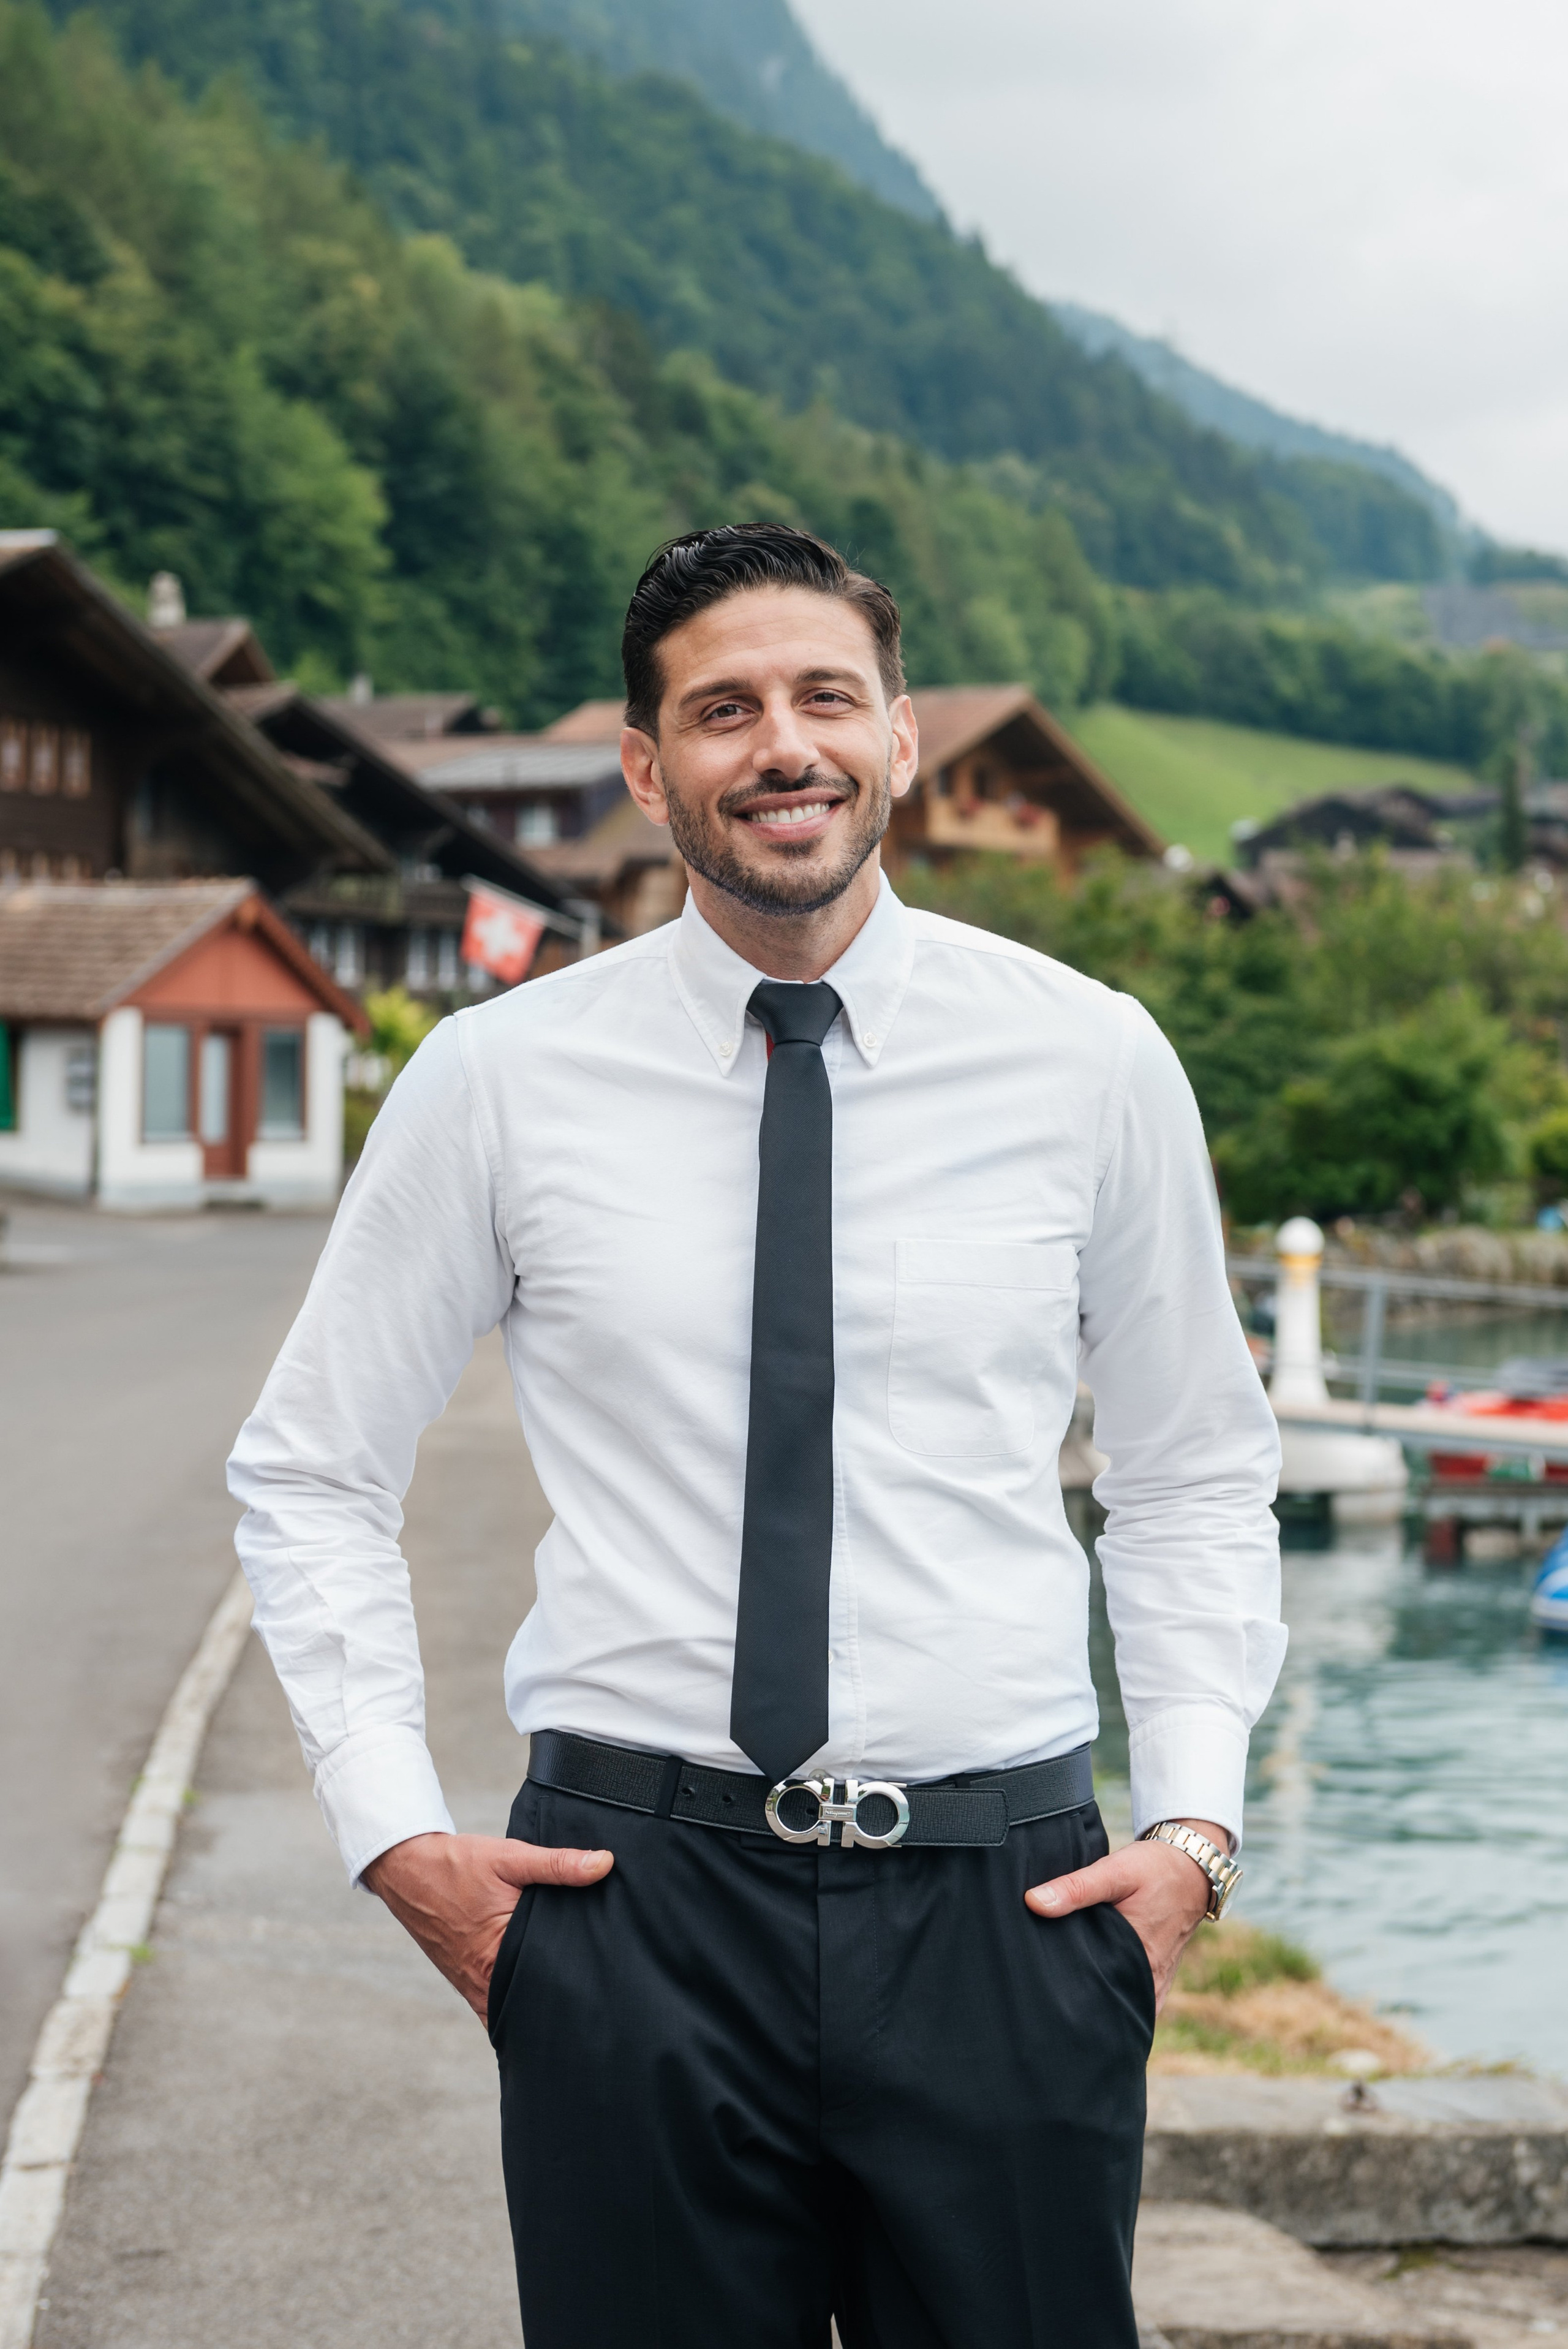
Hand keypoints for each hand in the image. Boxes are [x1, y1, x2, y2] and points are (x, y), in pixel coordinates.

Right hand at [362, 1830, 612, 2019]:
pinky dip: (518, 2004)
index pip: (553, 1979)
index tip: (608, 1978)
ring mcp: (474, 1989)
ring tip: (576, 1996)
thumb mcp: (509, 1857)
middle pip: (537, 2001)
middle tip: (600, 1992)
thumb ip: (558, 1864)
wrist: (407, 1871)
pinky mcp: (468, 1986)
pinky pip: (498, 2007)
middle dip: (565, 1996)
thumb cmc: (456, 1865)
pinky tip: (540, 1998)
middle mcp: (485, 1983)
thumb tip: (605, 1863)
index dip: (581, 1978)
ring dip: (542, 2002)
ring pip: (518, 2008)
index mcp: (499, 1954)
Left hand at [1023, 1818, 1227, 2011]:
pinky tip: (1092, 1984)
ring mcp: (1156, 1980)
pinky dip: (1116, 1991)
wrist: (1193, 1866)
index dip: (1070, 1996)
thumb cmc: (1155, 1869)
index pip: (1097, 1993)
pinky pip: (1134, 1993)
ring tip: (1065, 1997)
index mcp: (1138, 1959)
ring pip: (1122, 2000)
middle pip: (1109, 2001)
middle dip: (1082, 2002)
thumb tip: (1033, 1902)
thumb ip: (1075, 1888)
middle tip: (1047, 1999)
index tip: (1042, 1994)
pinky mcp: (1157, 1973)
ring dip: (1100, 1999)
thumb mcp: (1114, 1872)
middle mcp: (1150, 1978)